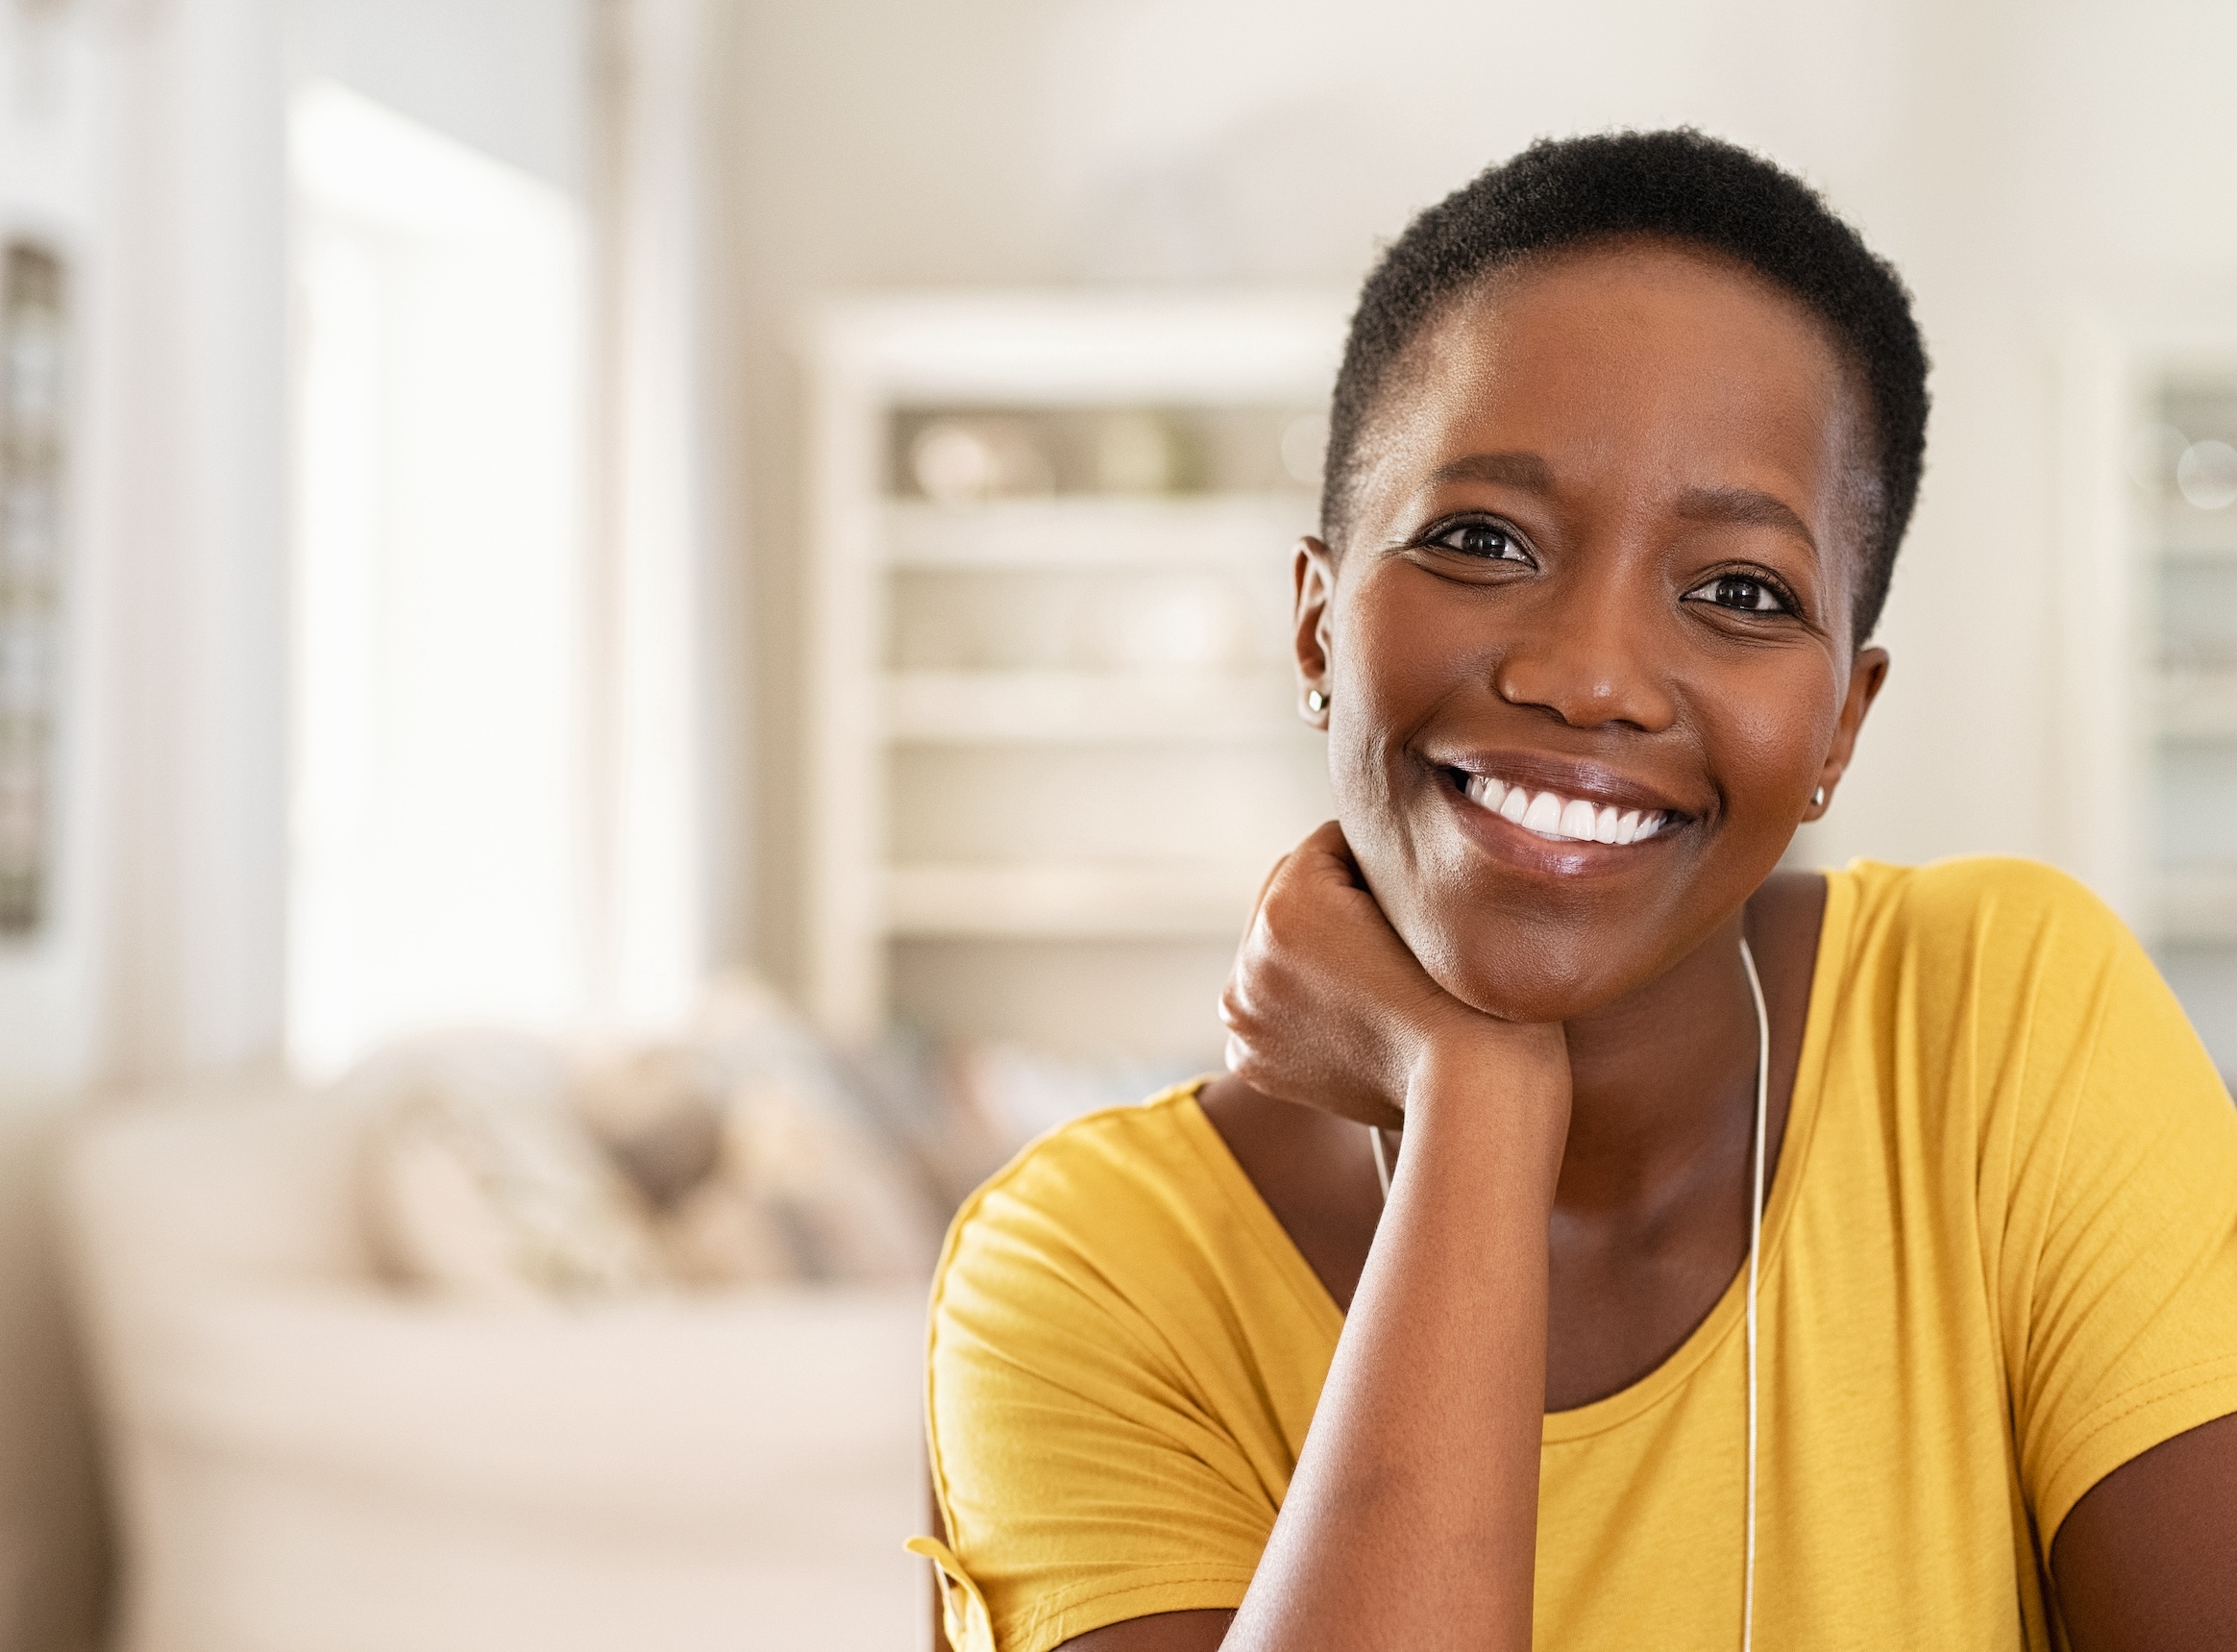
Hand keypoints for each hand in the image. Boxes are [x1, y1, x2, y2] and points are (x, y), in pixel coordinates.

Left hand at [1220, 820, 1542, 1129]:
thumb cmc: (1472, 994)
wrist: (1475, 1090)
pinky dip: (1300, 1002)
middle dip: (1331, 899)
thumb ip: (1383, 863)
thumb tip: (1362, 852)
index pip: (1326, 845)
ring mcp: (1245, 1015)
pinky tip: (1349, 1010)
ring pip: (1276, 950)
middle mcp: (1250, 960)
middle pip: (1288, 894)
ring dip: (1311, 950)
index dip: (1374, 859)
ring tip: (1369, 970)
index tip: (1405, 885)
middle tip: (1386, 925)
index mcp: (1288, 906)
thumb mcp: (1431, 895)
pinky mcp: (1252, 1059)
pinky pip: (1272, 1003)